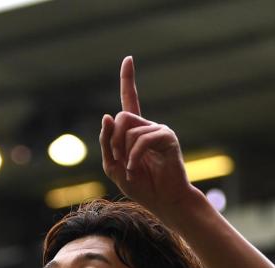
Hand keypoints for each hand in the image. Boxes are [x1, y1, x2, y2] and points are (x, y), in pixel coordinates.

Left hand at [99, 56, 198, 219]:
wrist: (164, 202)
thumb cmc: (141, 186)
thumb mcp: (113, 166)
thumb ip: (107, 143)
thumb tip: (107, 116)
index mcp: (135, 130)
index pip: (130, 100)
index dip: (128, 79)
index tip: (128, 59)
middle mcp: (148, 126)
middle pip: (121, 117)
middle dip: (114, 140)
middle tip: (120, 161)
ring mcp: (159, 130)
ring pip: (129, 130)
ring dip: (124, 153)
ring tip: (132, 170)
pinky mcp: (167, 138)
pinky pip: (141, 141)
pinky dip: (134, 158)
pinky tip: (136, 170)